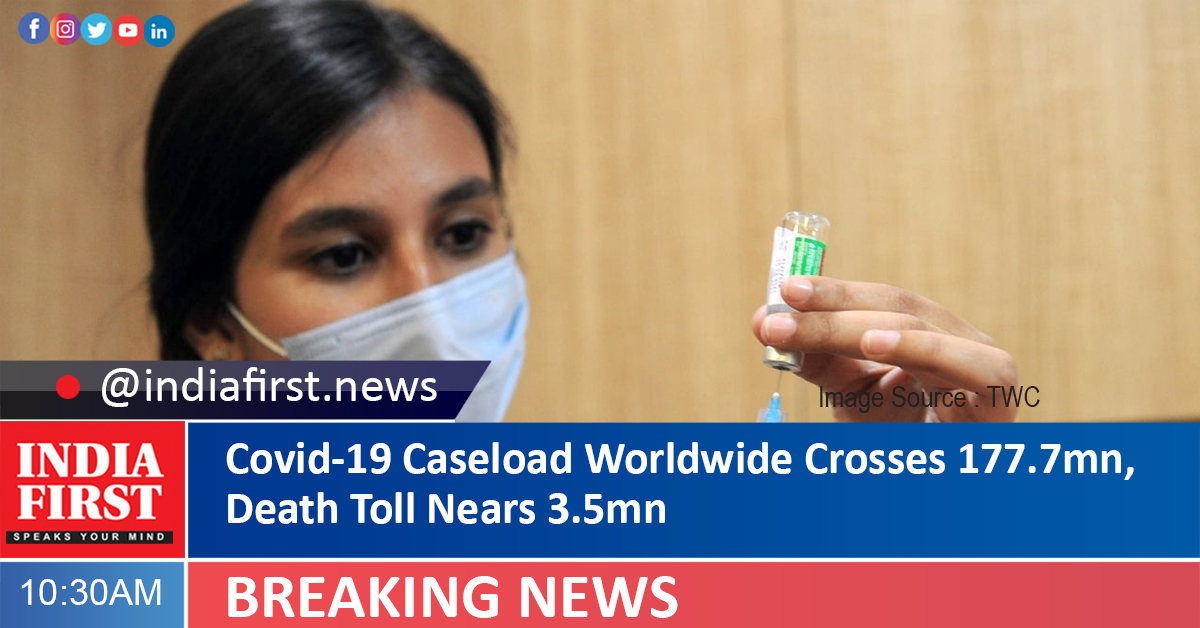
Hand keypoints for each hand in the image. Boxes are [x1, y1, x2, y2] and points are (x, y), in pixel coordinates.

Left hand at [752, 276, 1017, 421]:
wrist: (948, 503)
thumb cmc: (906, 445)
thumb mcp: (854, 398)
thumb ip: (819, 361)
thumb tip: (766, 323)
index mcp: (929, 335)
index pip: (879, 302)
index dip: (833, 293)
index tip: (782, 291)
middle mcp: (960, 341)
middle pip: (896, 308)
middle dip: (830, 309)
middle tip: (774, 316)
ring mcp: (984, 363)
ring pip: (918, 330)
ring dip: (851, 327)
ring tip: (802, 324)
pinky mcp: (999, 393)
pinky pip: (963, 363)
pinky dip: (919, 347)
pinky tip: (874, 342)